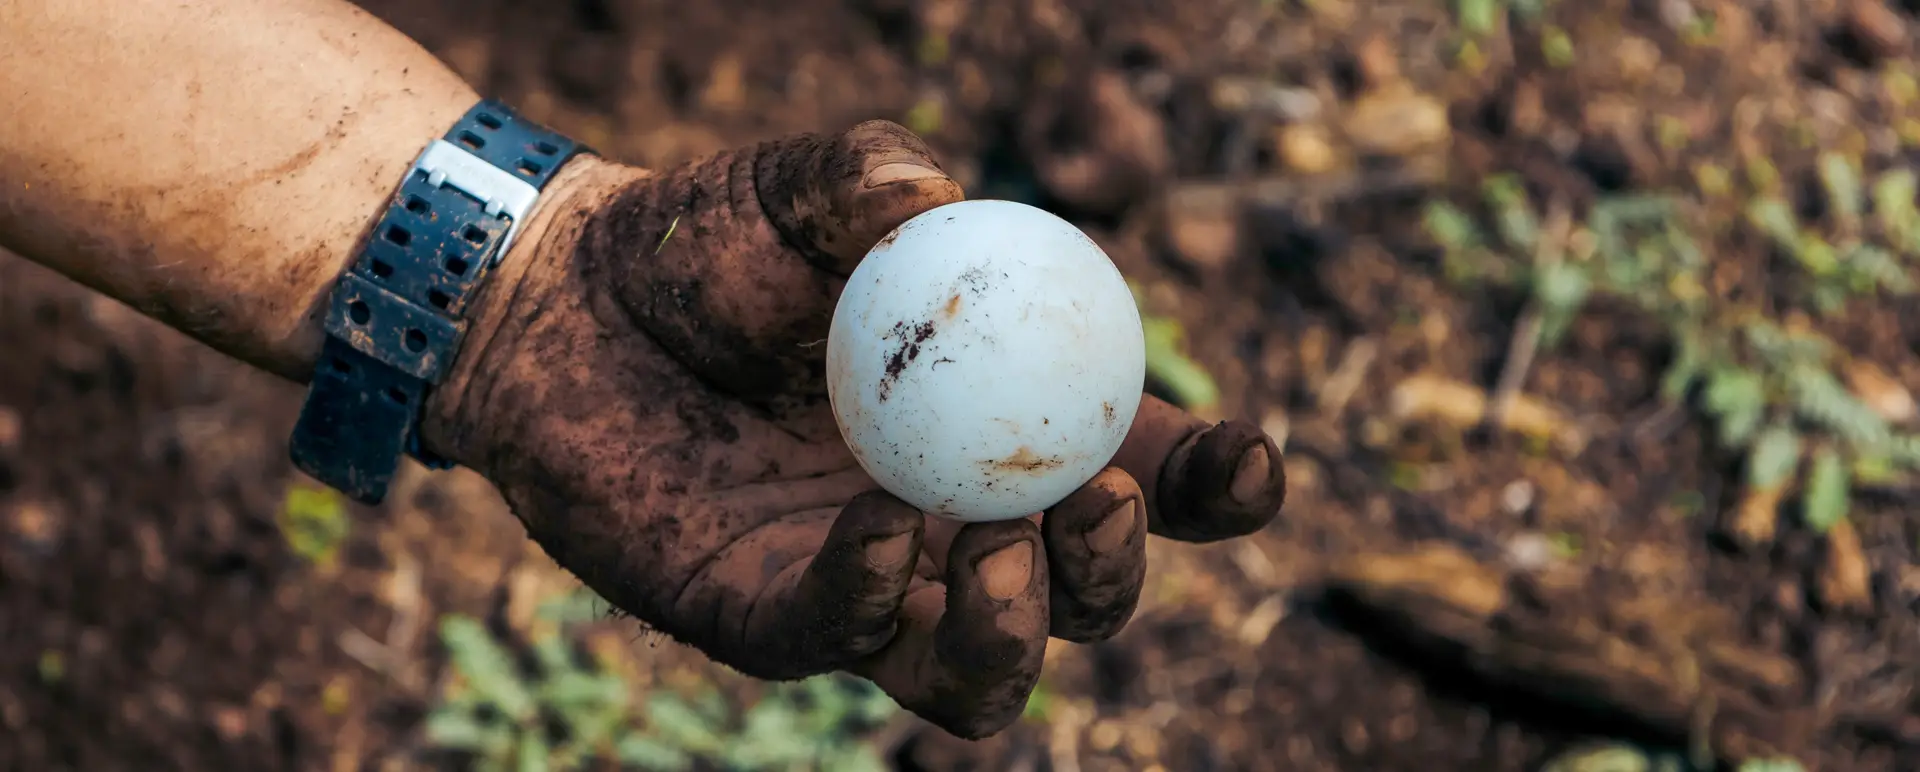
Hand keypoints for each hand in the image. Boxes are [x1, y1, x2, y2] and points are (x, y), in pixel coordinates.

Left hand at [422, 120, 1285, 738]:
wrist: (564, 303)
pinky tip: (879, 525)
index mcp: (1008, 424)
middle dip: (1120, 571)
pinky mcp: (769, 617)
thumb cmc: (709, 241)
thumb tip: (932, 206)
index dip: (1216, 489)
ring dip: (1025, 631)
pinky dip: (882, 595)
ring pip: (987, 674)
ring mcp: (868, 582)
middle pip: (1089, 596)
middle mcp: (958, 517)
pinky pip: (851, 641)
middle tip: (1095, 498)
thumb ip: (871, 174)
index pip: (1148, 477)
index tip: (1246, 459)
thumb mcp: (801, 185)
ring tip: (1003, 546)